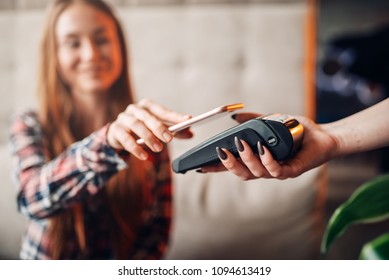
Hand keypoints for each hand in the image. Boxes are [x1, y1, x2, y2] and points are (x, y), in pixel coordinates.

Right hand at [107, 99, 192, 159]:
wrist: (118, 135)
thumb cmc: (142, 129)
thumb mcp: (158, 129)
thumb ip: (174, 131)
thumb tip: (191, 133)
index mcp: (147, 106)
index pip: (162, 110)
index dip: (175, 116)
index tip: (188, 120)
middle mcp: (134, 109)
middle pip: (147, 116)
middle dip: (159, 127)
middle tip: (169, 138)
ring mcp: (123, 118)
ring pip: (136, 125)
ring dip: (148, 137)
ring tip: (158, 148)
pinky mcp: (115, 130)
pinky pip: (125, 138)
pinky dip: (135, 148)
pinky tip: (144, 156)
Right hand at [199, 113, 337, 179]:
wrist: (322, 134)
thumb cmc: (296, 130)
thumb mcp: (269, 123)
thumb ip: (251, 122)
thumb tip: (233, 118)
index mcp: (258, 160)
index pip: (234, 166)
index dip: (218, 168)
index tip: (200, 166)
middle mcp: (265, 168)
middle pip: (242, 174)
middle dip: (228, 165)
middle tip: (220, 152)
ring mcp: (278, 171)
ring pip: (257, 173)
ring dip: (246, 160)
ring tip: (241, 144)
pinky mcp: (293, 170)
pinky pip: (277, 171)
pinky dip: (267, 160)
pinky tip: (262, 149)